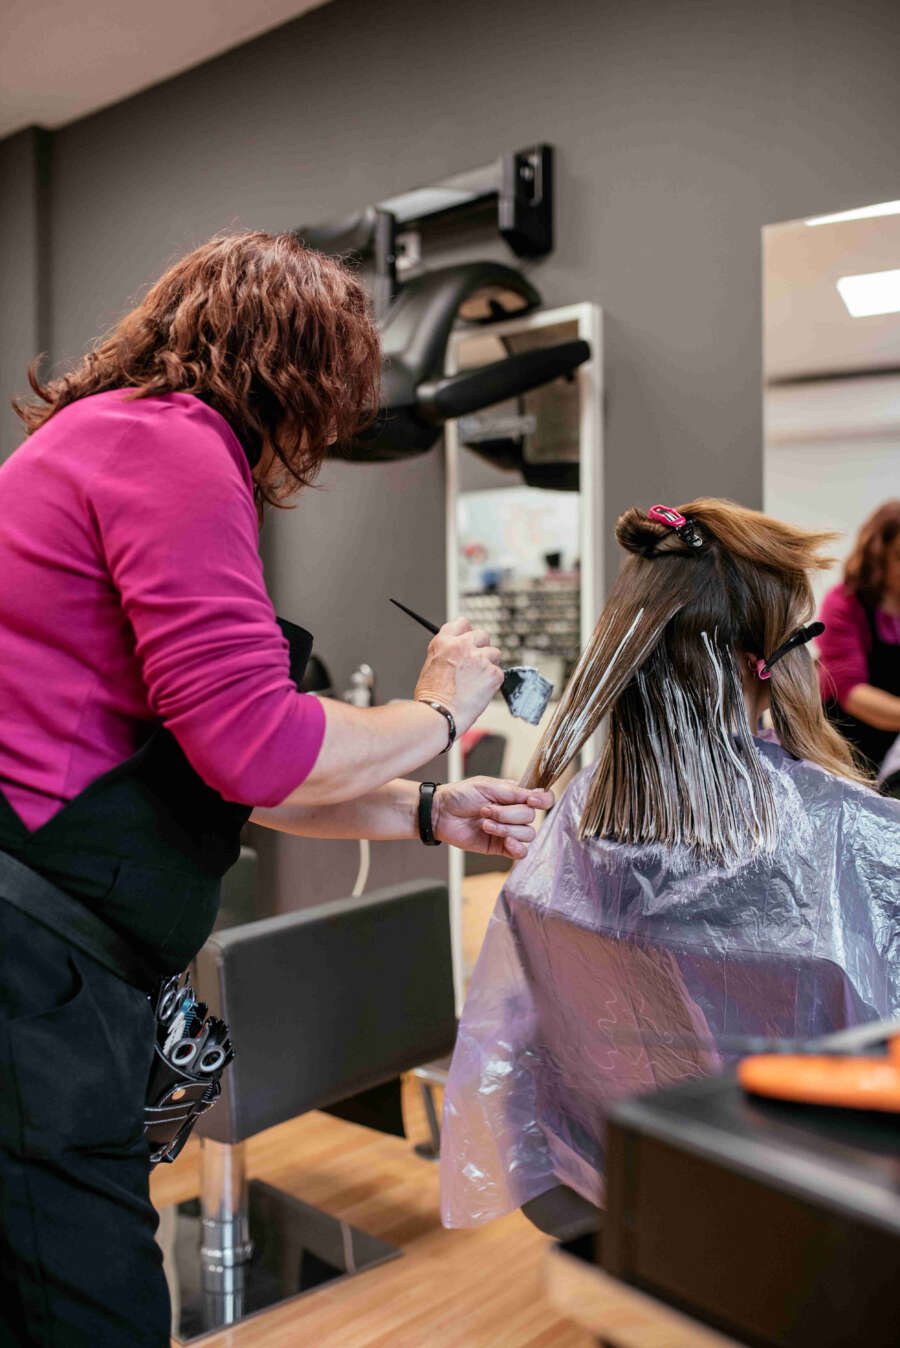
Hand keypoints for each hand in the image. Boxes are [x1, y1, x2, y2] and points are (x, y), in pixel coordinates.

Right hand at [414, 616, 503, 734]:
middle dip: (481, 648)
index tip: (469, 642)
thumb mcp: (431, 665)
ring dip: (489, 665)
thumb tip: (460, 654)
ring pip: (494, 653)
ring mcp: (480, 658)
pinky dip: (493, 683)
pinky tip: (480, 692)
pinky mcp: (493, 673)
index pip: (462, 623)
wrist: (438, 715)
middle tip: (476, 665)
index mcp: (444, 641)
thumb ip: (448, 653)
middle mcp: (462, 645)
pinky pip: (499, 673)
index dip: (467, 633)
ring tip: (476, 682)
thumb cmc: (431, 698)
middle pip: (483, 635)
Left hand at [432, 776, 554, 859]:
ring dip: (506, 829)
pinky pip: (521, 852)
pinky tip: (504, 842)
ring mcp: (508, 831)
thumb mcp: (487, 786)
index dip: (542, 800)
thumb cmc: (460, 795)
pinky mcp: (500, 847)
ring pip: (527, 834)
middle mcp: (515, 813)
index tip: (531, 800)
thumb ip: (514, 792)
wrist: (440, 813)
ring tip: (485, 824)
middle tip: (485, 810)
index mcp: (514, 795)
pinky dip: (516, 847)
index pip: (542, 799)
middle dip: (509, 814)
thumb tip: (537, 795)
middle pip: (531, 817)